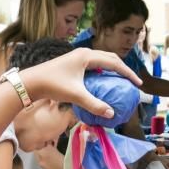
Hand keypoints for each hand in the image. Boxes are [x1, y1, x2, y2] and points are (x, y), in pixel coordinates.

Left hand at [20, 48, 141, 119]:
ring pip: (101, 61)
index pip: (114, 63)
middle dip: (122, 70)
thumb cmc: (52, 85)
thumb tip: (111, 114)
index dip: (128, 73)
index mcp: (87, 56)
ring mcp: (77, 58)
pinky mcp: (73, 63)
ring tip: (120, 82)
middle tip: (132, 82)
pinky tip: (102, 84)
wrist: (31, 82)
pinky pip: (93, 66)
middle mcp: (84, 53)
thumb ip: (94, 104)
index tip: (138, 83)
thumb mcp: (76, 95)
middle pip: (110, 59)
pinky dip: (102, 73)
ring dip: (112, 70)